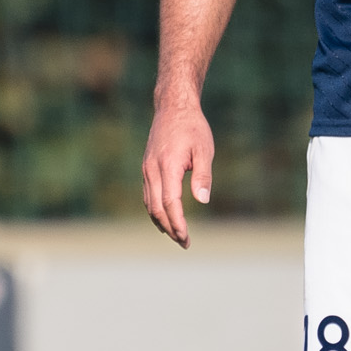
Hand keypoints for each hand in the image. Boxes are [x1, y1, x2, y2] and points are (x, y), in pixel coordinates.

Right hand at [141, 93, 214, 247]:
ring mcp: (146, 169)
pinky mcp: (146, 168)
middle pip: (157, 208)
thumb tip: (202, 201)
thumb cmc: (193, 127)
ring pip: (149, 204)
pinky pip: (148, 195)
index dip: (178, 223)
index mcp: (168, 166)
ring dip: (162, 222)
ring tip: (177, 236)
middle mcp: (152, 170)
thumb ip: (203, 176)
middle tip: (185, 243)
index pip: (170, 203)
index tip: (186, 238)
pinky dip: (155, 211)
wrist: (173, 107)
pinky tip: (165, 219)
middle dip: (170, 228)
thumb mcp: (204, 149)